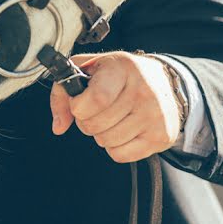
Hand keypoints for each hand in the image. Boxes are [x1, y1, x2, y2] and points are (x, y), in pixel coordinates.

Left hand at [49, 51, 181, 162]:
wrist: (163, 81)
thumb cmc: (118, 74)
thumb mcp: (87, 68)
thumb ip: (63, 91)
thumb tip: (59, 126)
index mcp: (122, 69)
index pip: (97, 99)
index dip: (78, 107)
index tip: (78, 103)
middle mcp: (143, 91)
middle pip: (96, 124)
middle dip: (86, 121)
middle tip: (95, 111)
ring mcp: (155, 116)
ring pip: (107, 141)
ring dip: (100, 134)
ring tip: (110, 119)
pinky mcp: (161, 137)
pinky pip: (121, 155)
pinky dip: (114, 147)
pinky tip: (122, 130)